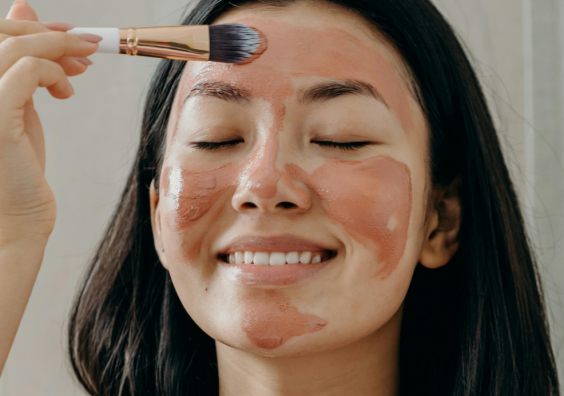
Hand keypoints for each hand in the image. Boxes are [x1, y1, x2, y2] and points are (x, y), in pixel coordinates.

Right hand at [0, 0, 99, 244]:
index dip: (30, 25)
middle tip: (85, 45)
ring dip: (58, 48)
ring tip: (83, 66)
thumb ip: (19, 66)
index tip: (68, 34)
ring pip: (14, 48)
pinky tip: (66, 92)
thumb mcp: (18, 107)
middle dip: (48, 33)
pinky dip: (53, 72)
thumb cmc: (16, 170)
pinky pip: (25, 71)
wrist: (15, 220)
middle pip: (0, 35)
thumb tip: (25, 13)